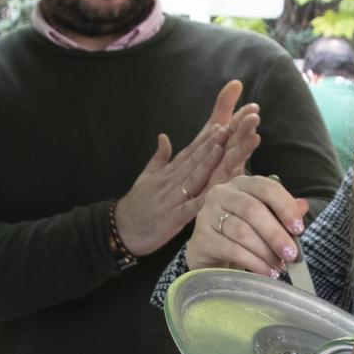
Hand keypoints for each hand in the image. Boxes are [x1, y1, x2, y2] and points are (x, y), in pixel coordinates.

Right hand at [113, 81, 261, 255]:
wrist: (121, 230)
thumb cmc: (137, 205)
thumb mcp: (147, 178)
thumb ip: (159, 157)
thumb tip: (164, 136)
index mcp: (170, 171)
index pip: (192, 150)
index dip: (208, 137)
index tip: (224, 123)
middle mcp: (173, 180)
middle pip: (197, 158)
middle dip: (215, 141)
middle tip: (232, 126)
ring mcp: (173, 197)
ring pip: (195, 176)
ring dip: (210, 160)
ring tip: (224, 145)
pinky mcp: (173, 217)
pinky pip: (192, 207)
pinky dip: (205, 197)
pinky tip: (218, 189)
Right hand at [185, 175, 307, 274]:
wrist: (211, 254)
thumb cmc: (242, 234)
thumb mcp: (265, 221)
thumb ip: (283, 212)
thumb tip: (303, 206)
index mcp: (241, 184)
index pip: (266, 187)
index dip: (285, 207)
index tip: (298, 229)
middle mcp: (221, 194)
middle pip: (252, 209)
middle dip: (276, 234)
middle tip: (291, 254)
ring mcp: (207, 215)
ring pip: (242, 231)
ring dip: (265, 251)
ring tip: (280, 266)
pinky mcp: (201, 238)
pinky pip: (231, 250)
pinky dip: (253, 262)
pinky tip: (265, 272)